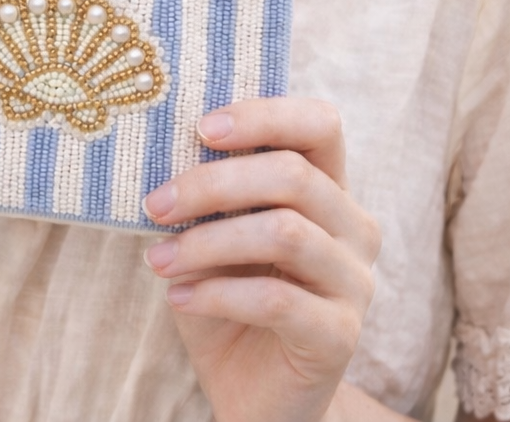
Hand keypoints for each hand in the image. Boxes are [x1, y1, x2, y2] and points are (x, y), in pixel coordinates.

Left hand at [142, 98, 379, 421]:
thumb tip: (159, 144)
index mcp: (329, 188)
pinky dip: (217, 293)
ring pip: (284, 232)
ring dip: (207, 241)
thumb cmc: (229, 296)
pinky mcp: (340, 335)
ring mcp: (354, 282)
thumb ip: (211, 192)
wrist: (254, 395)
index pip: (320, 124)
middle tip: (155, 203)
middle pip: (293, 174)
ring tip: (158, 258)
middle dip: (212, 183)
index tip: (201, 127)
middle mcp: (354, 227)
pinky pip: (276, 299)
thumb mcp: (216, 233)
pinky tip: (179, 298)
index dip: (264, 115)